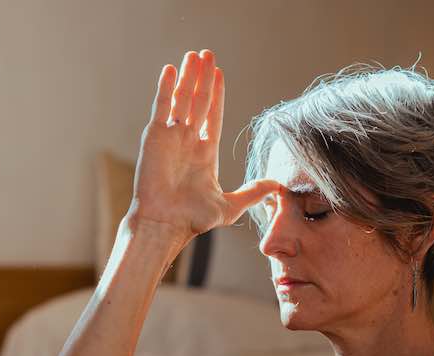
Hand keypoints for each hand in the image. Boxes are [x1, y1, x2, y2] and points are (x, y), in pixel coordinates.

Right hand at [128, 49, 282, 246]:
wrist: (167, 223)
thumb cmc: (194, 219)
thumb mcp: (231, 205)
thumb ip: (253, 192)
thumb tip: (277, 186)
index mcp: (204, 153)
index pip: (213, 116)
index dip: (217, 95)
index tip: (219, 74)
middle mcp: (187, 141)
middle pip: (198, 101)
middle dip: (203, 78)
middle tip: (207, 54)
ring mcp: (171, 137)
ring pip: (182, 99)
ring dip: (188, 76)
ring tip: (194, 54)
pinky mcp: (155, 136)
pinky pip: (162, 106)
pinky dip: (166, 87)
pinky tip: (172, 69)